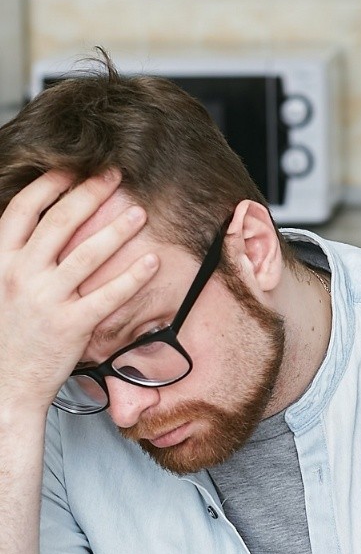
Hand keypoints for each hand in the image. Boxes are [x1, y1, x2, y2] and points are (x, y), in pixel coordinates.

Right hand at [0, 170, 159, 415]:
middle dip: (89, 193)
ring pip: (87, 254)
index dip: (49, 185)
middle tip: (114, 176)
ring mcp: (46, 299)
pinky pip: (109, 295)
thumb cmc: (6, 336)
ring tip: (139, 212)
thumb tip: (36, 226)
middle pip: (59, 222)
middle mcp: (20, 274)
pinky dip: (133, 276)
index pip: (23, 210)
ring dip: (117, 229)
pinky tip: (153, 261)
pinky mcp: (71, 325)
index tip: (72, 169)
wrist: (4, 384)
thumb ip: (15, 257)